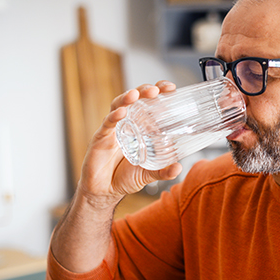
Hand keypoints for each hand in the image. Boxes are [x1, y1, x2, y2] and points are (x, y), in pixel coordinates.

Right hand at [77, 80, 182, 206]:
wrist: (104, 192)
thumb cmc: (125, 178)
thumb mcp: (148, 175)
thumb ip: (163, 172)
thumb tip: (179, 168)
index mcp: (140, 128)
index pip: (149, 104)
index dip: (159, 93)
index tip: (170, 88)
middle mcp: (126, 124)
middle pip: (134, 100)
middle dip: (144, 90)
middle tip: (155, 90)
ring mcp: (113, 130)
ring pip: (118, 106)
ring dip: (127, 98)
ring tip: (136, 94)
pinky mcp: (100, 139)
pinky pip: (107, 124)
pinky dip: (114, 117)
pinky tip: (122, 113)